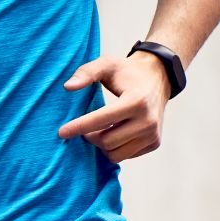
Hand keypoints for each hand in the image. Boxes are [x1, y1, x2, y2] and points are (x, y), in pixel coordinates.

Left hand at [57, 52, 171, 161]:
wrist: (158, 77)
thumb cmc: (128, 71)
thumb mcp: (107, 64)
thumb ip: (86, 72)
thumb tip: (68, 87)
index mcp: (136, 101)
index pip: (100, 120)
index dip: (78, 127)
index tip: (61, 132)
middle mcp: (147, 120)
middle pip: (106, 142)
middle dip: (90, 137)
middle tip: (86, 128)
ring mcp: (152, 134)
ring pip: (115, 154)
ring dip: (102, 145)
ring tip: (101, 130)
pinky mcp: (154, 143)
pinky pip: (125, 156)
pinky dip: (115, 148)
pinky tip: (115, 133)